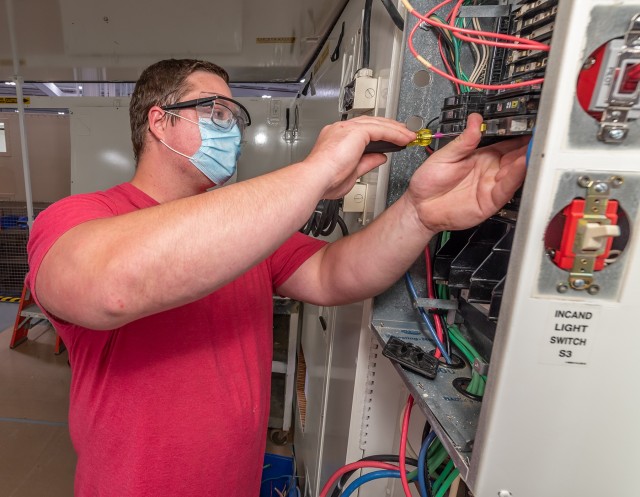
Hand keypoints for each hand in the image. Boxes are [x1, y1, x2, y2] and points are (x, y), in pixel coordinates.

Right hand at [304, 116, 415, 198]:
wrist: (316, 179)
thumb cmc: (325, 180)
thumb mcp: (352, 171)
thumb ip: (367, 162)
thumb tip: (379, 157)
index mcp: (336, 138)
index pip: (361, 130)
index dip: (379, 133)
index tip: (390, 139)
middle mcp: (340, 130)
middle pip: (371, 122)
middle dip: (390, 127)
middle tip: (404, 133)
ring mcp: (347, 128)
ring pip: (378, 124)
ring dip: (396, 130)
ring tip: (409, 136)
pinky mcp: (356, 132)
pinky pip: (381, 129)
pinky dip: (395, 134)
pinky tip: (404, 139)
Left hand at [406, 113, 527, 232]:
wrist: (420, 207)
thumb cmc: (429, 182)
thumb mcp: (446, 155)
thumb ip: (464, 140)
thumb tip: (475, 120)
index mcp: (483, 156)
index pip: (508, 143)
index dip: (520, 135)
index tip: (532, 125)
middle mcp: (492, 171)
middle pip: (517, 157)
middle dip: (530, 147)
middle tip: (543, 135)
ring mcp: (492, 186)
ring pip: (517, 172)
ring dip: (528, 160)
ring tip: (536, 147)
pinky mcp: (491, 201)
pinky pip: (507, 188)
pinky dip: (517, 177)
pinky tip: (523, 165)